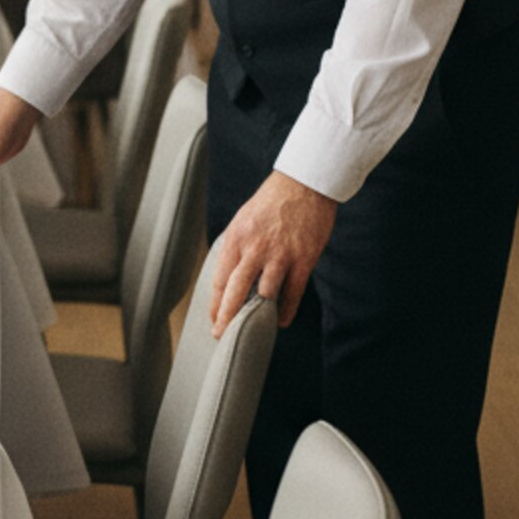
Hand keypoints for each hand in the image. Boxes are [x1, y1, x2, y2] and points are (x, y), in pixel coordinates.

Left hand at [208, 170, 337, 334]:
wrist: (303, 184)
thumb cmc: (272, 202)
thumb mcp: (243, 220)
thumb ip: (237, 248)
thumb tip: (229, 276)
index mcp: (236, 237)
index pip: (221, 278)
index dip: (217, 303)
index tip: (214, 319)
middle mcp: (255, 248)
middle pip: (236, 291)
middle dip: (227, 317)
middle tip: (222, 334)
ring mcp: (280, 254)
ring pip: (265, 294)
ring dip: (260, 313)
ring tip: (255, 326)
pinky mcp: (303, 258)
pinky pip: (293, 292)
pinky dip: (286, 310)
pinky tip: (280, 321)